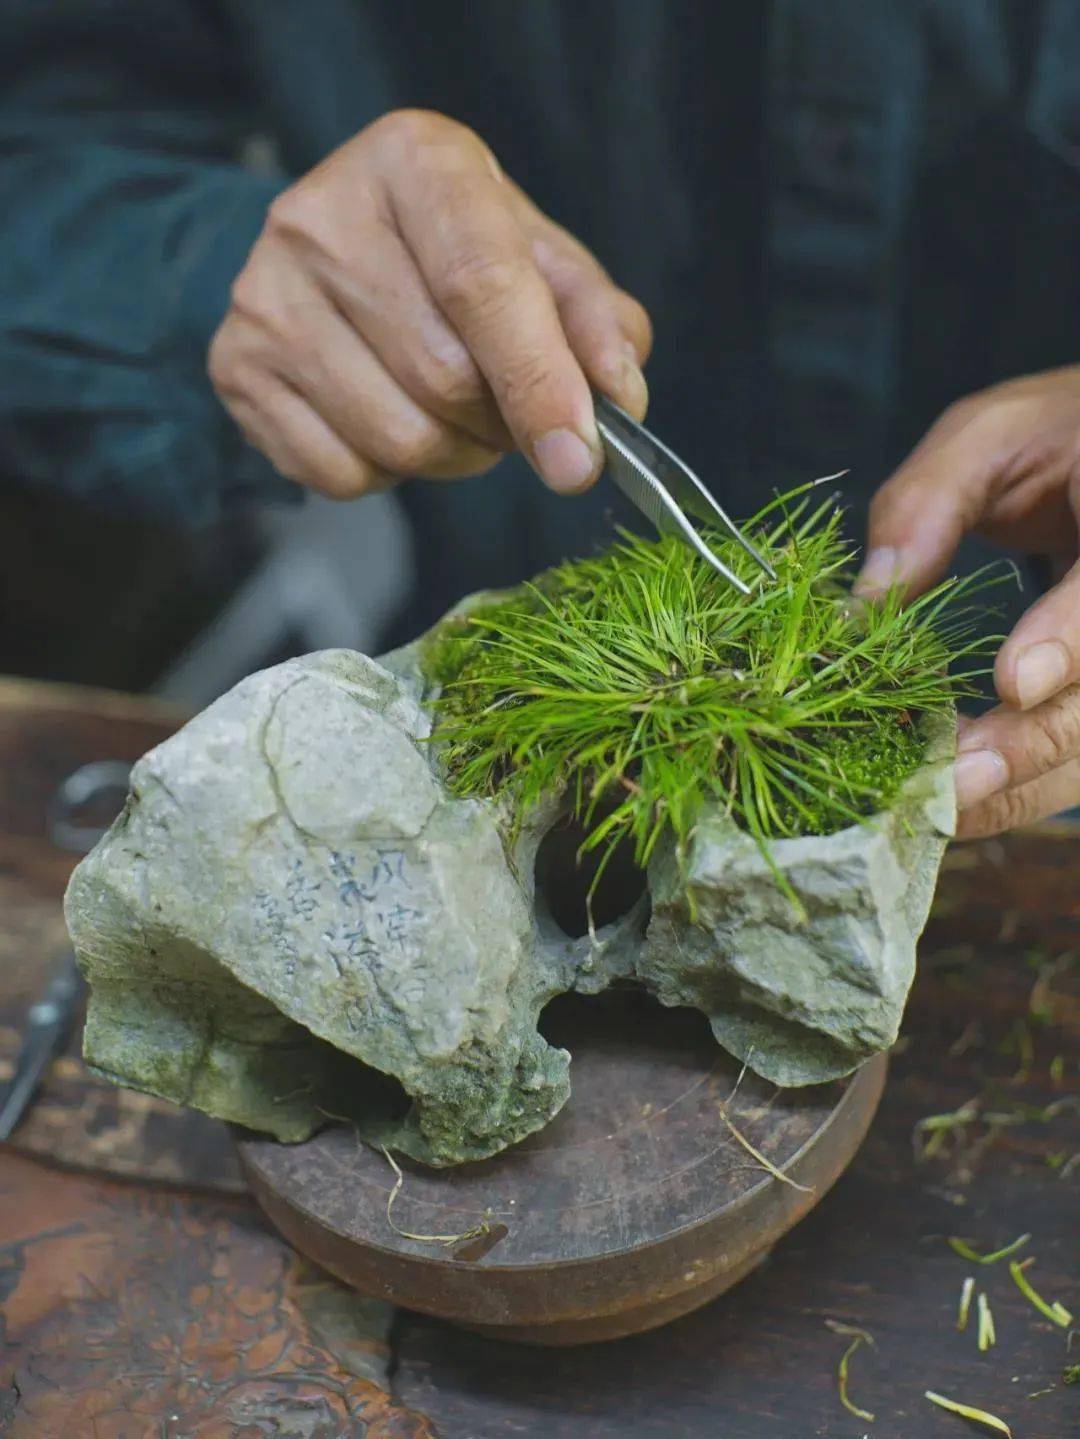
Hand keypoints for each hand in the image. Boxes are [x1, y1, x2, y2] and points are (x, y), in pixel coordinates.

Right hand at [208, 109, 650, 497]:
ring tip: (454, 417)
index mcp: (413, 162)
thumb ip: (594, 320)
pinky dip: (386, 476)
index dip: (538, 380)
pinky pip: (340, 474)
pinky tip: (388, 421)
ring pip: (396, 438)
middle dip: (500, 425)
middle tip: (510, 415)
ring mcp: (263, 294)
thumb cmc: (455, 254)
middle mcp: (320, 216)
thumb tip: (618, 396)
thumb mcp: (538, 261)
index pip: (481, 284)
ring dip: (453, 456)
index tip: (579, 457)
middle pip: (443, 378)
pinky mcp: (234, 366)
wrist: (334, 250)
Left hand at [854, 365, 1079, 837]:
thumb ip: (926, 506)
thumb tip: (862, 610)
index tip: (1013, 684)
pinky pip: (1078, 760)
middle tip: (950, 782)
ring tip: (935, 808)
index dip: (1073, 640)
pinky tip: (951, 800)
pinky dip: (1018, 788)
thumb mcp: (989, 437)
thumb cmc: (1055, 437)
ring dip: (1020, 788)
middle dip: (1032, 746)